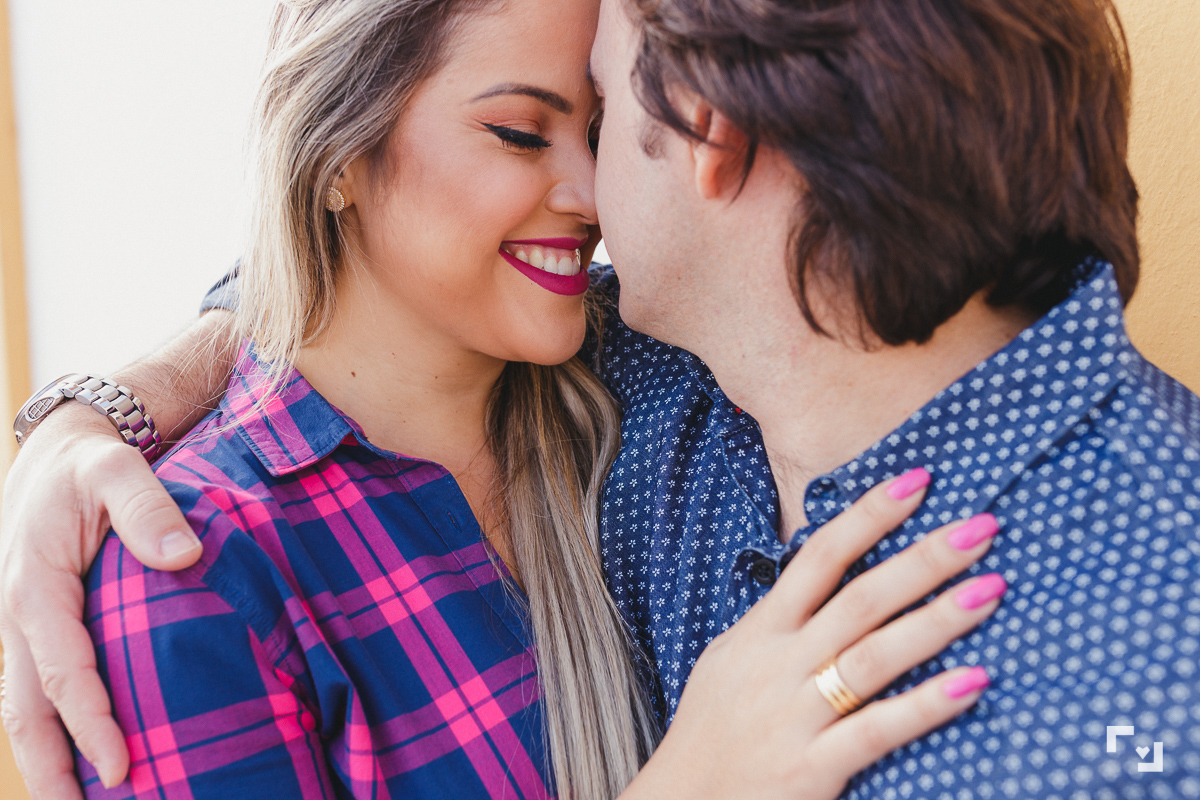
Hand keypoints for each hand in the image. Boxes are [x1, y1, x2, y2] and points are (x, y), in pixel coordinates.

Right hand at [0, 405, 200, 796]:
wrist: (57, 455)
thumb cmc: (91, 466)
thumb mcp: (118, 469)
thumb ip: (148, 507)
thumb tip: (183, 555)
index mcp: (34, 586)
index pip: (62, 671)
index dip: (90, 723)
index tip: (121, 768)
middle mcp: (16, 617)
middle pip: (26, 712)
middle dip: (53, 772)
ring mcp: (19, 628)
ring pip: (22, 711)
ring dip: (47, 763)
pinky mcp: (32, 631)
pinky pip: (35, 692)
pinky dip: (52, 732)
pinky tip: (82, 764)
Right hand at [624, 470, 1004, 799]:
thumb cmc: (712, 730)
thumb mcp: (730, 659)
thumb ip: (776, 621)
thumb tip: (821, 575)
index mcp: (760, 632)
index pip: (818, 558)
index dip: (868, 517)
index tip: (918, 482)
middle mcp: (779, 664)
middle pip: (860, 598)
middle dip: (923, 559)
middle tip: (982, 527)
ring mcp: (795, 714)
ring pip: (874, 656)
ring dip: (936, 620)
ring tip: (992, 589)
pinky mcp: (812, 767)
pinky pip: (878, 729)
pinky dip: (926, 705)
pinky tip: (973, 683)